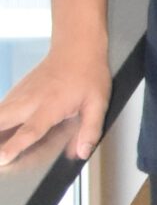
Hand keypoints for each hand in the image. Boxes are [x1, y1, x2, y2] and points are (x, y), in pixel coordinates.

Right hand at [0, 44, 112, 165]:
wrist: (77, 47)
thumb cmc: (88, 74)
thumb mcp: (98, 103)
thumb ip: (90, 130)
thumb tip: (83, 152)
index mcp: (50, 106)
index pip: (30, 130)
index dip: (15, 145)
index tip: (2, 157)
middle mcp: (31, 100)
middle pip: (2, 120)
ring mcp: (21, 93)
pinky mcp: (18, 89)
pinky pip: (1, 105)